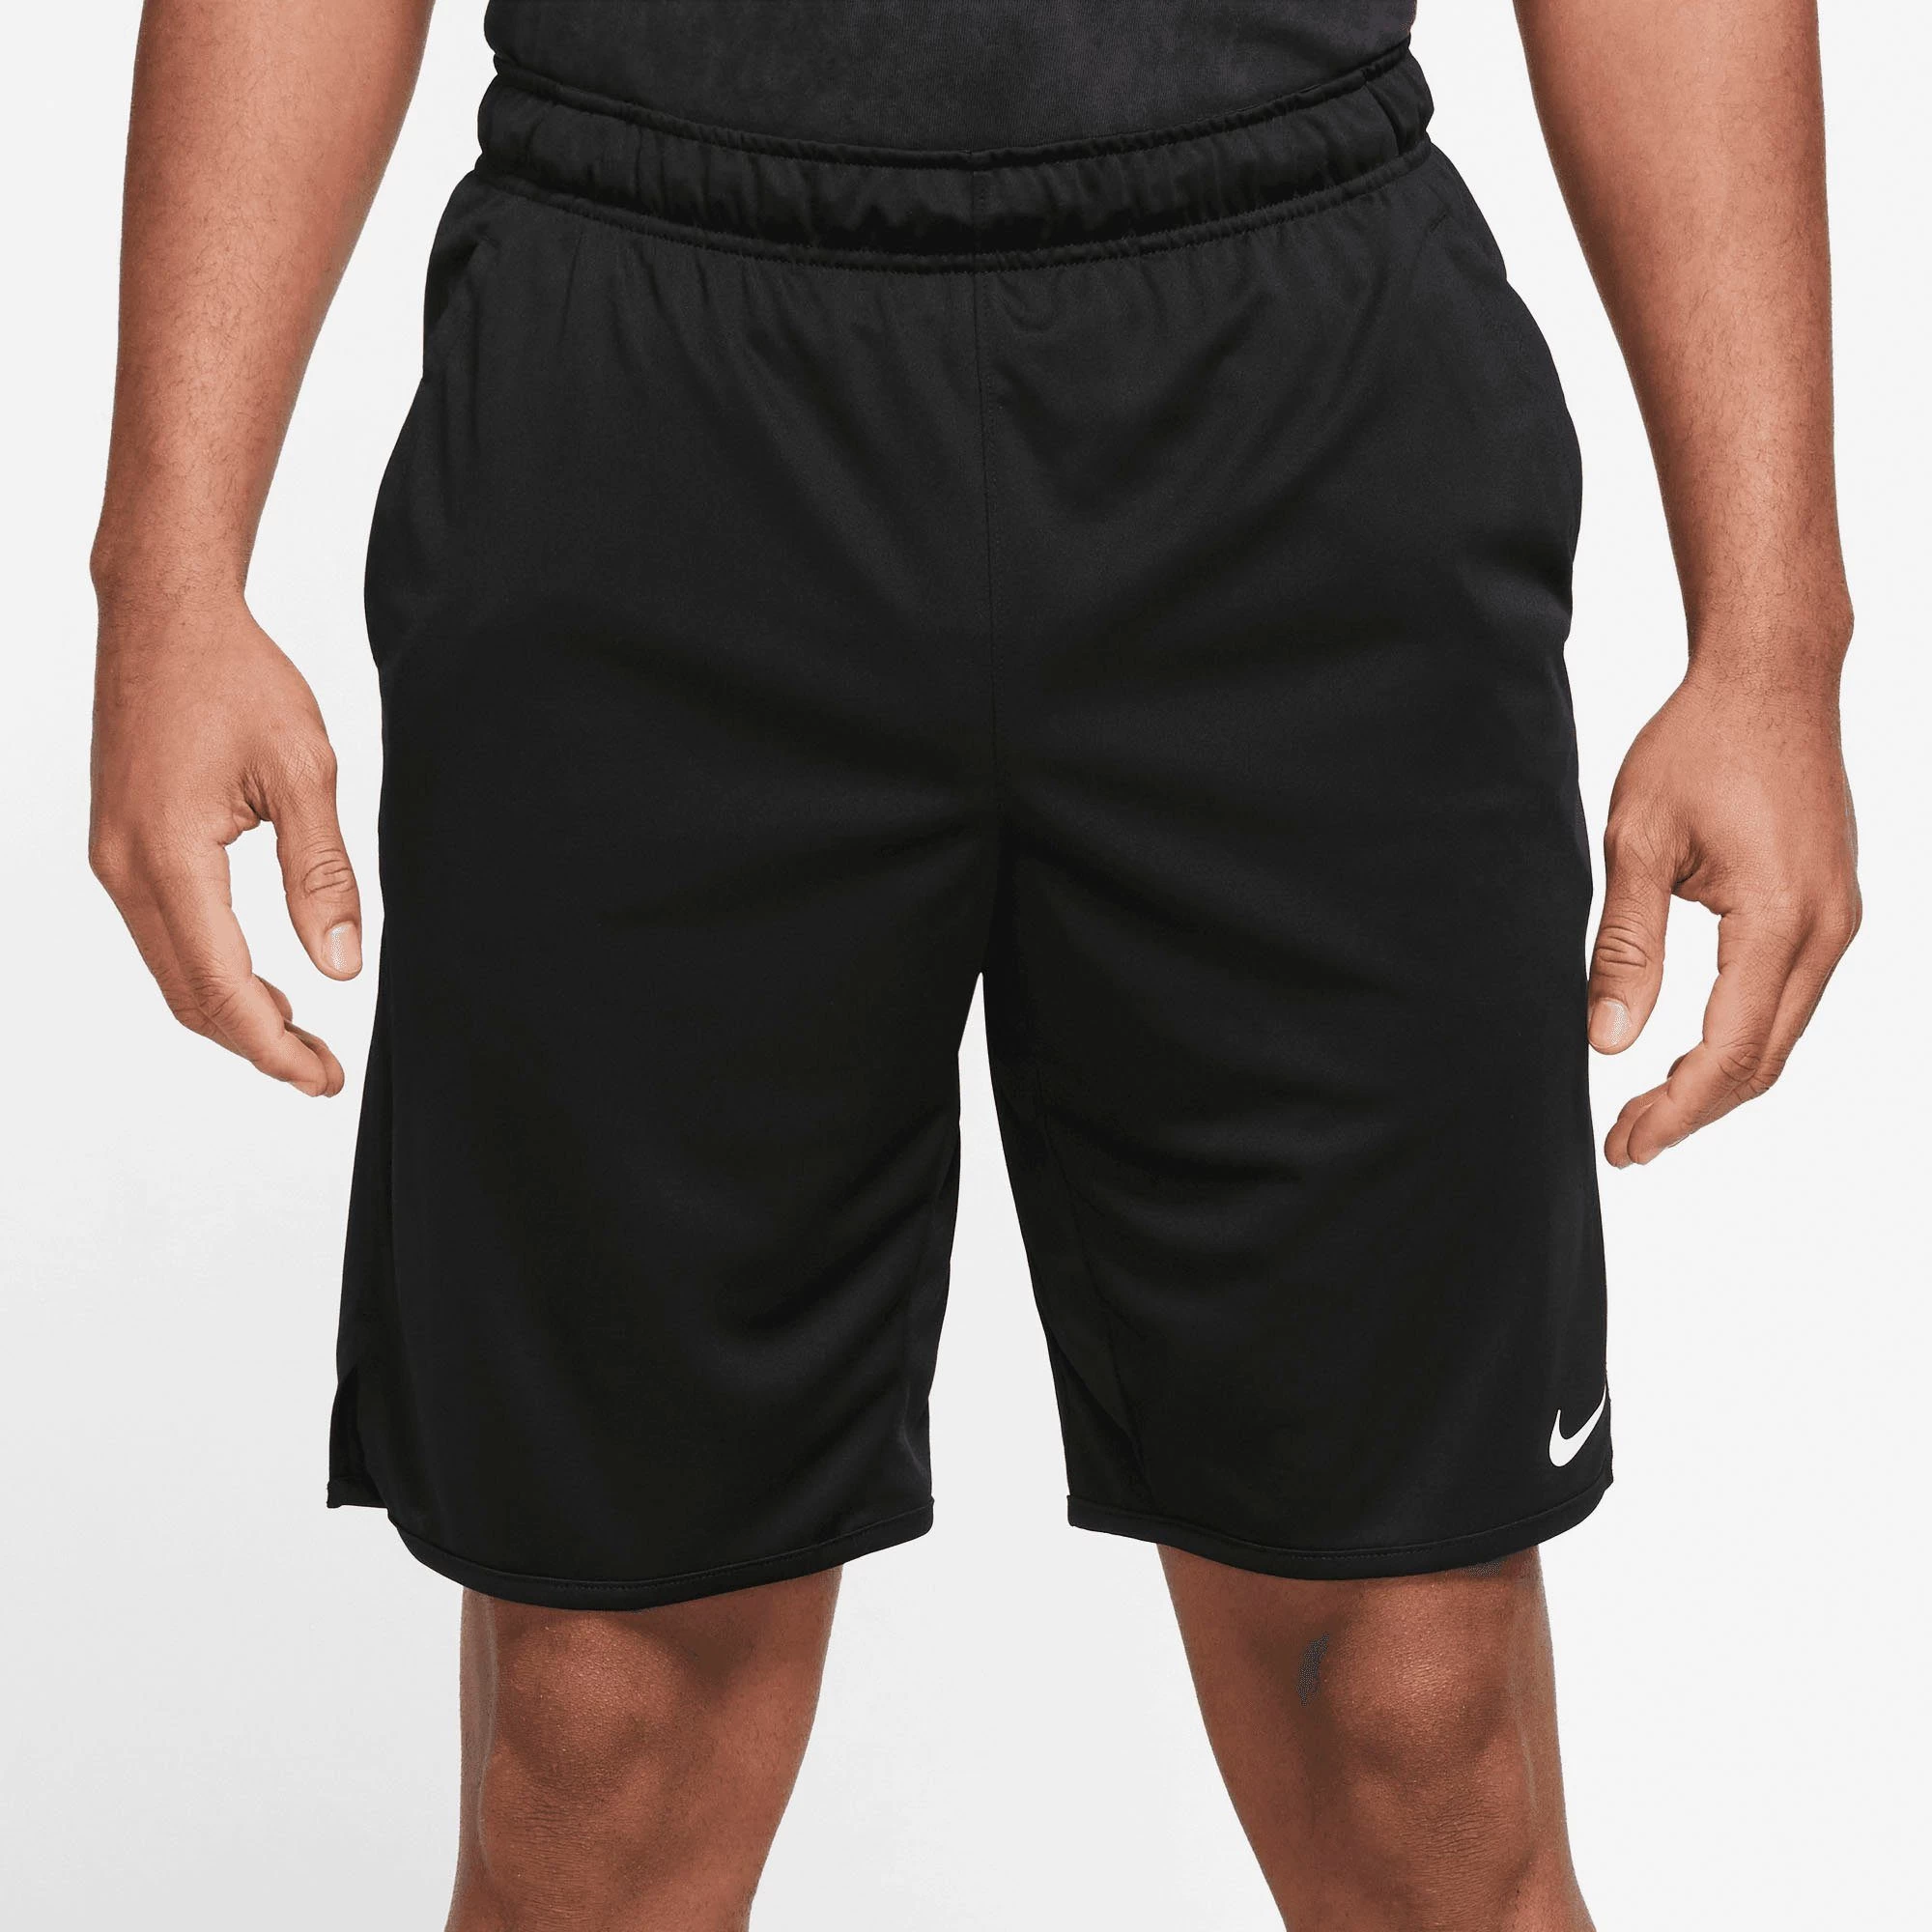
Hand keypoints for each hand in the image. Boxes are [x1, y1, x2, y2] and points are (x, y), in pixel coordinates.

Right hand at [90, 594, 361, 1096]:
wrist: (165, 617)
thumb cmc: (236, 679)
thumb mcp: (305, 773)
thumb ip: (323, 876)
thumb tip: (340, 968)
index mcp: (170, 857)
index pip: (223, 987)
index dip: (275, 1046)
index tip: (325, 1078)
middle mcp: (125, 869)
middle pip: (188, 997)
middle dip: (257, 1045)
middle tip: (322, 1073)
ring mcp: (113, 859)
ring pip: (171, 972)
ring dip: (233, 1015)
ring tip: (302, 1037)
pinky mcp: (120, 846)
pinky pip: (162, 936)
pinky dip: (209, 973)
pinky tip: (260, 981)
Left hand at [1586, 667, 1859, 1166]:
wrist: (1772, 678)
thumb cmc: (1697, 745)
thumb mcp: (1637, 844)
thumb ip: (1624, 947)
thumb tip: (1608, 1042)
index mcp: (1780, 919)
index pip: (1729, 1052)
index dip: (1675, 1110)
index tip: (1624, 1146)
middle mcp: (1827, 930)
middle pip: (1765, 1060)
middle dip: (1695, 1112)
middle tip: (1626, 1143)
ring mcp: (1839, 919)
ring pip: (1783, 1035)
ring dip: (1720, 1082)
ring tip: (1648, 1111)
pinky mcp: (1832, 907)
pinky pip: (1792, 998)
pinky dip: (1744, 1039)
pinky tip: (1692, 1053)